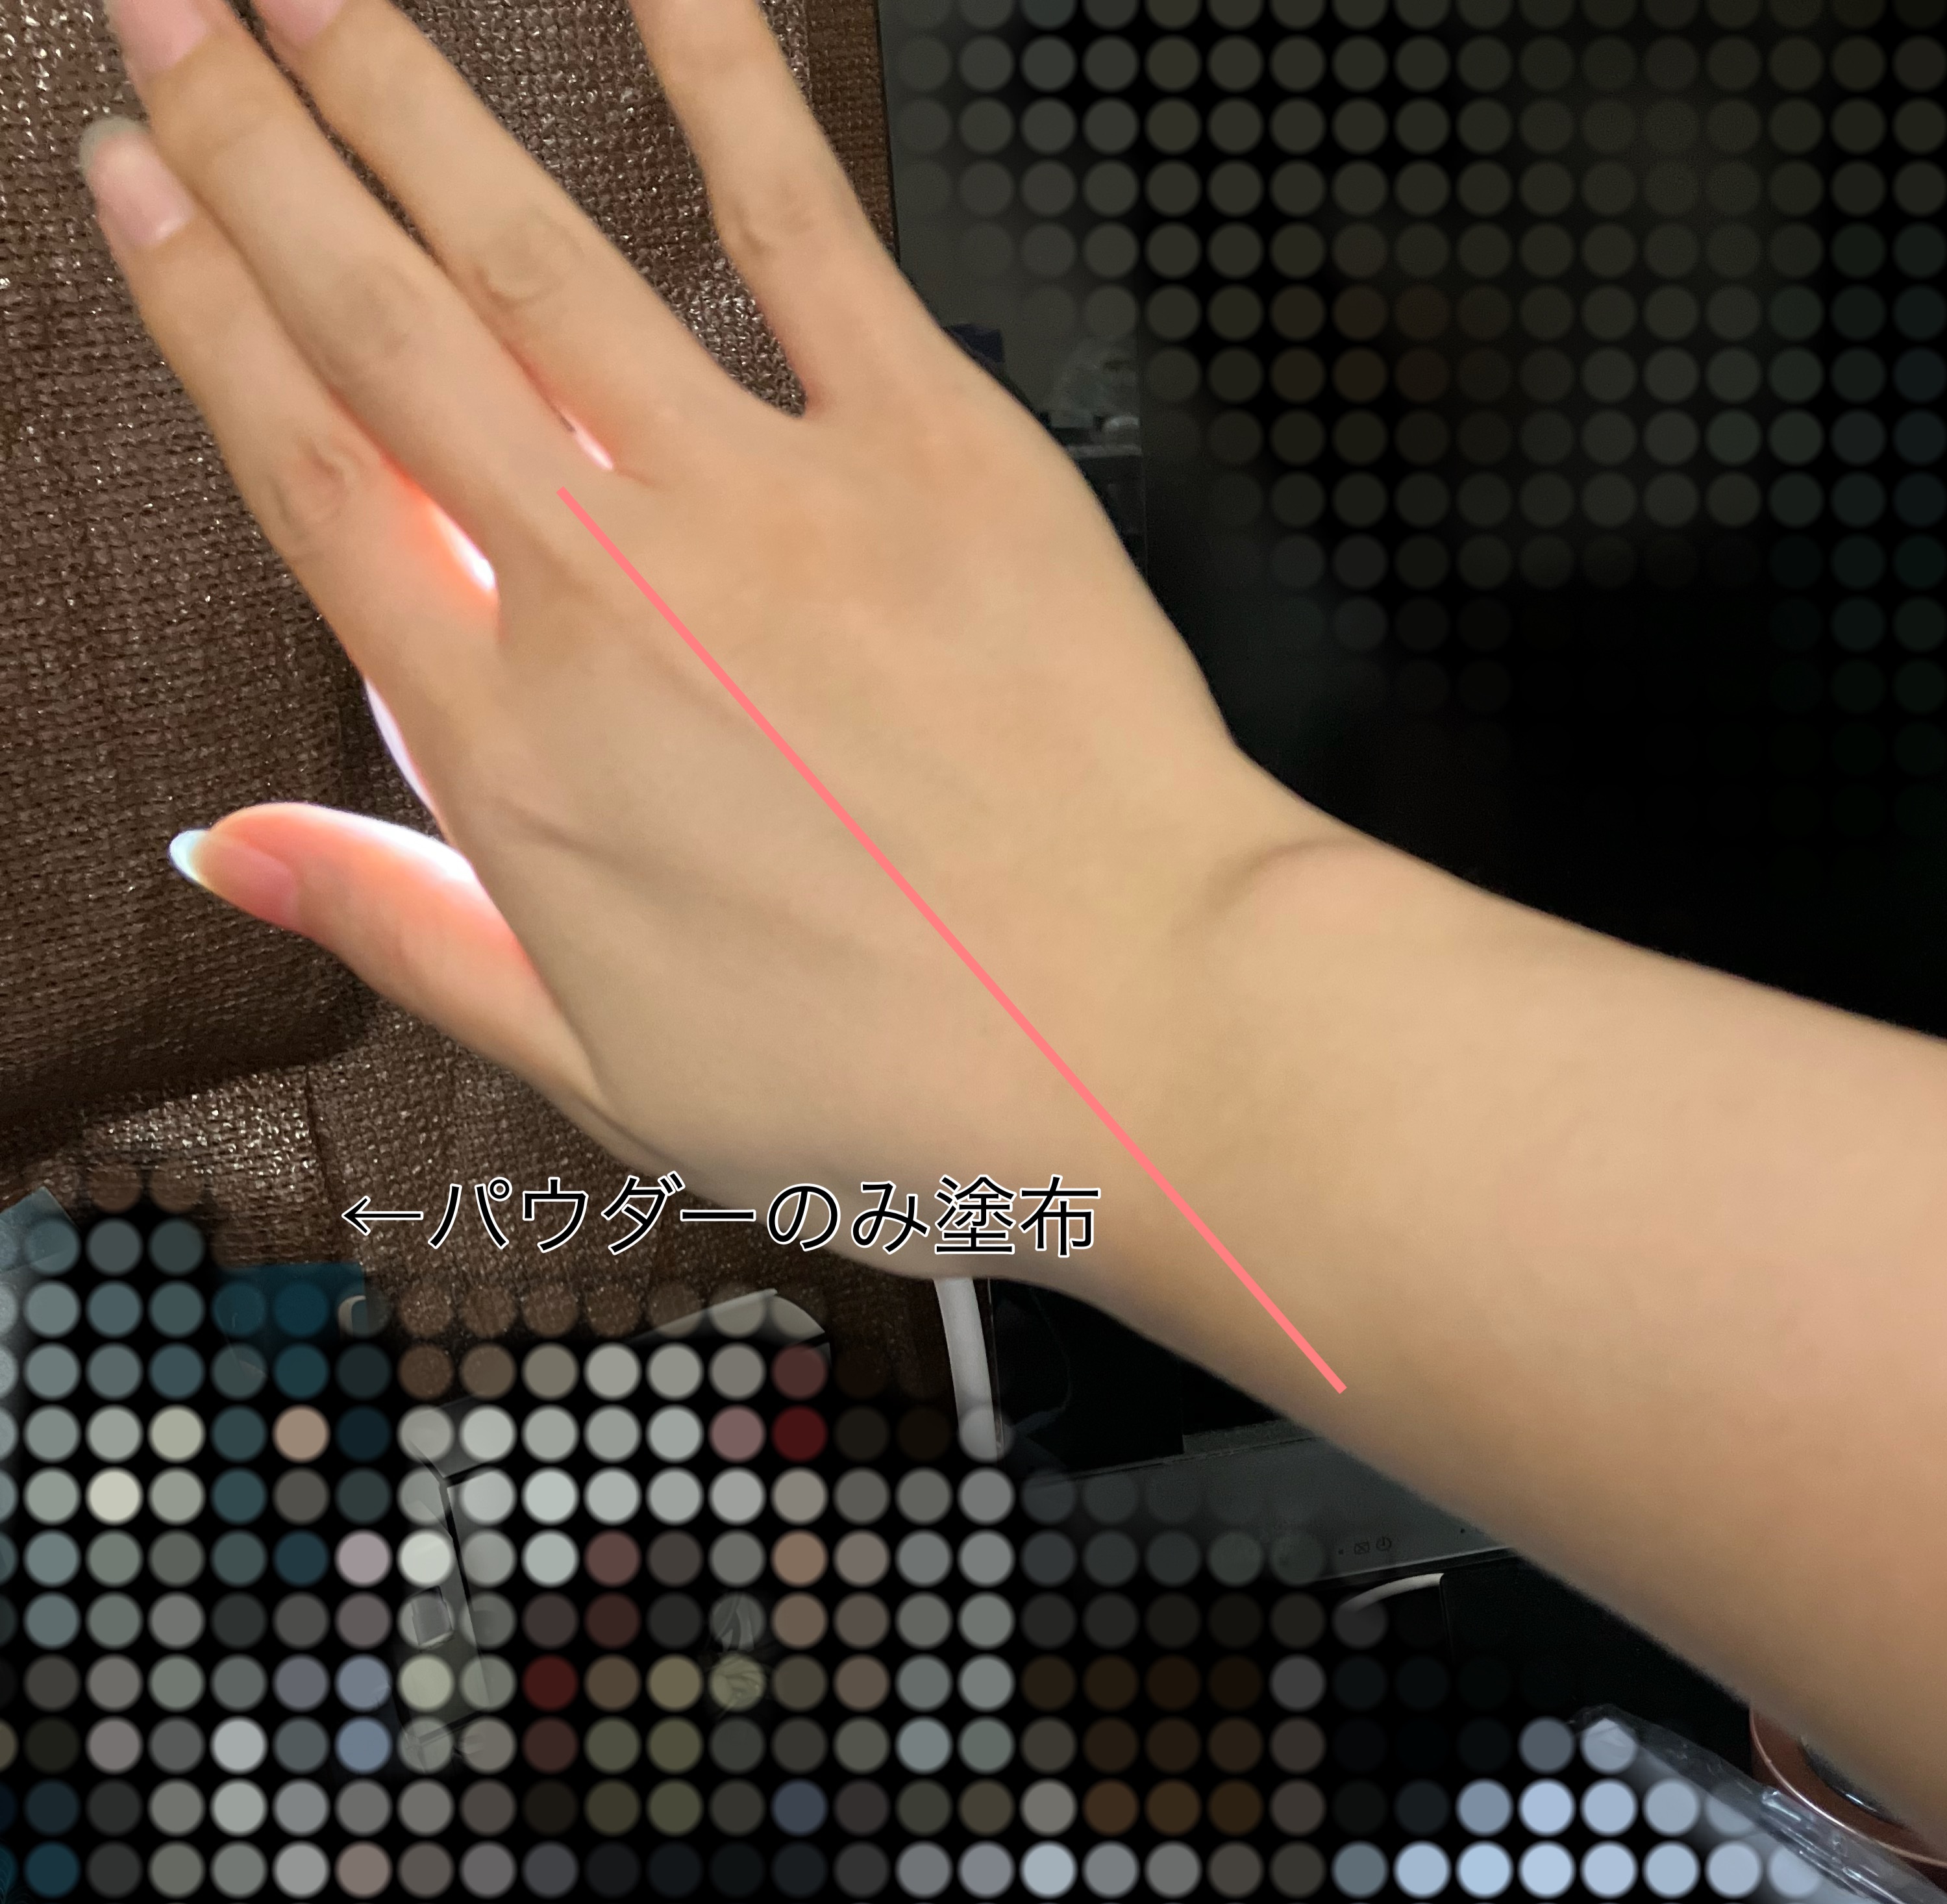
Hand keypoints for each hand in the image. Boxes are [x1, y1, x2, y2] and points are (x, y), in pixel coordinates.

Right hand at [85, 0, 1342, 1292]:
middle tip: (167, 15)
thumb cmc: (902, 1084)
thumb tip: (237, 854)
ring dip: (406, 97)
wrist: (1146, 1041)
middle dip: (252, 151)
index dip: (196, 311)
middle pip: (380, 327)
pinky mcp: (939, 450)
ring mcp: (775, 502)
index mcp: (519, 746)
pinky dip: (725, 86)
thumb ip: (409, 934)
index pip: (305, 477)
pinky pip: (807, 230)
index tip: (129, 192)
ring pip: (539, 256)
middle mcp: (616, 595)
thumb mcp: (607, 1069)